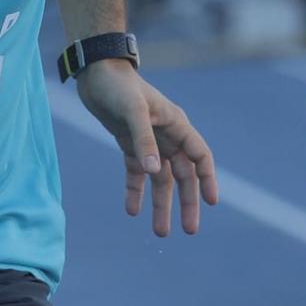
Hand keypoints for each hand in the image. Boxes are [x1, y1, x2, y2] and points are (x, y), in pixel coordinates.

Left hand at [75, 60, 217, 237]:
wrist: (94, 73)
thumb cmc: (118, 86)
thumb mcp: (132, 111)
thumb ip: (144, 140)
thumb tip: (154, 172)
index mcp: (176, 125)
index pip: (199, 157)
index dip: (207, 179)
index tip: (211, 202)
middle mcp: (167, 136)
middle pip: (183, 175)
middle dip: (187, 202)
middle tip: (190, 230)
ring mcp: (149, 142)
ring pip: (161, 179)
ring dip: (161, 205)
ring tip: (160, 232)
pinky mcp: (130, 144)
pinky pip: (137, 173)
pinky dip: (135, 191)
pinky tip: (132, 210)